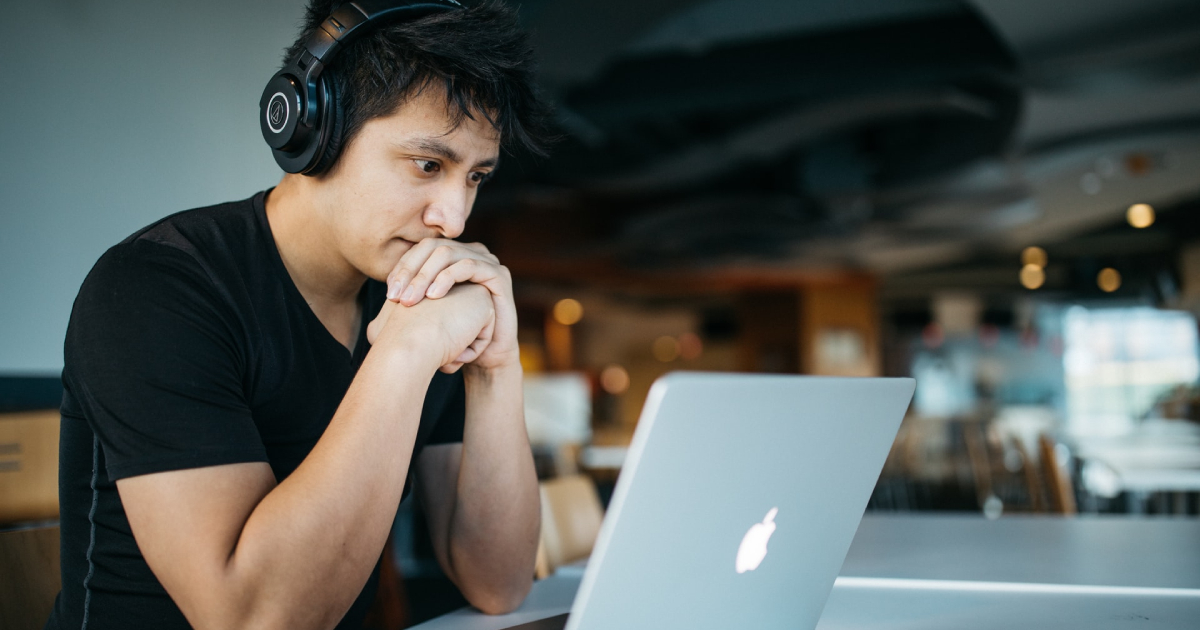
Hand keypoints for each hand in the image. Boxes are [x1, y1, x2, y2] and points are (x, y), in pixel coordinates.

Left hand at [384, 239, 518, 370]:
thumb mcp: (427, 315)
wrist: (485, 357)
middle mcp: (469, 253)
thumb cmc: (455, 336)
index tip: (389, 293)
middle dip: (411, 271)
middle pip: (432, 247)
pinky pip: (469, 265)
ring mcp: (486, 261)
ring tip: (411, 300)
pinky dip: (447, 278)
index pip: (420, 250)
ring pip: (448, 253)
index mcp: (452, 258)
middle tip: (396, 297)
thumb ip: (410, 299)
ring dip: (425, 275)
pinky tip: (434, 296)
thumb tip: (383, 299)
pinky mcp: (499, 274)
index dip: (402, 268)